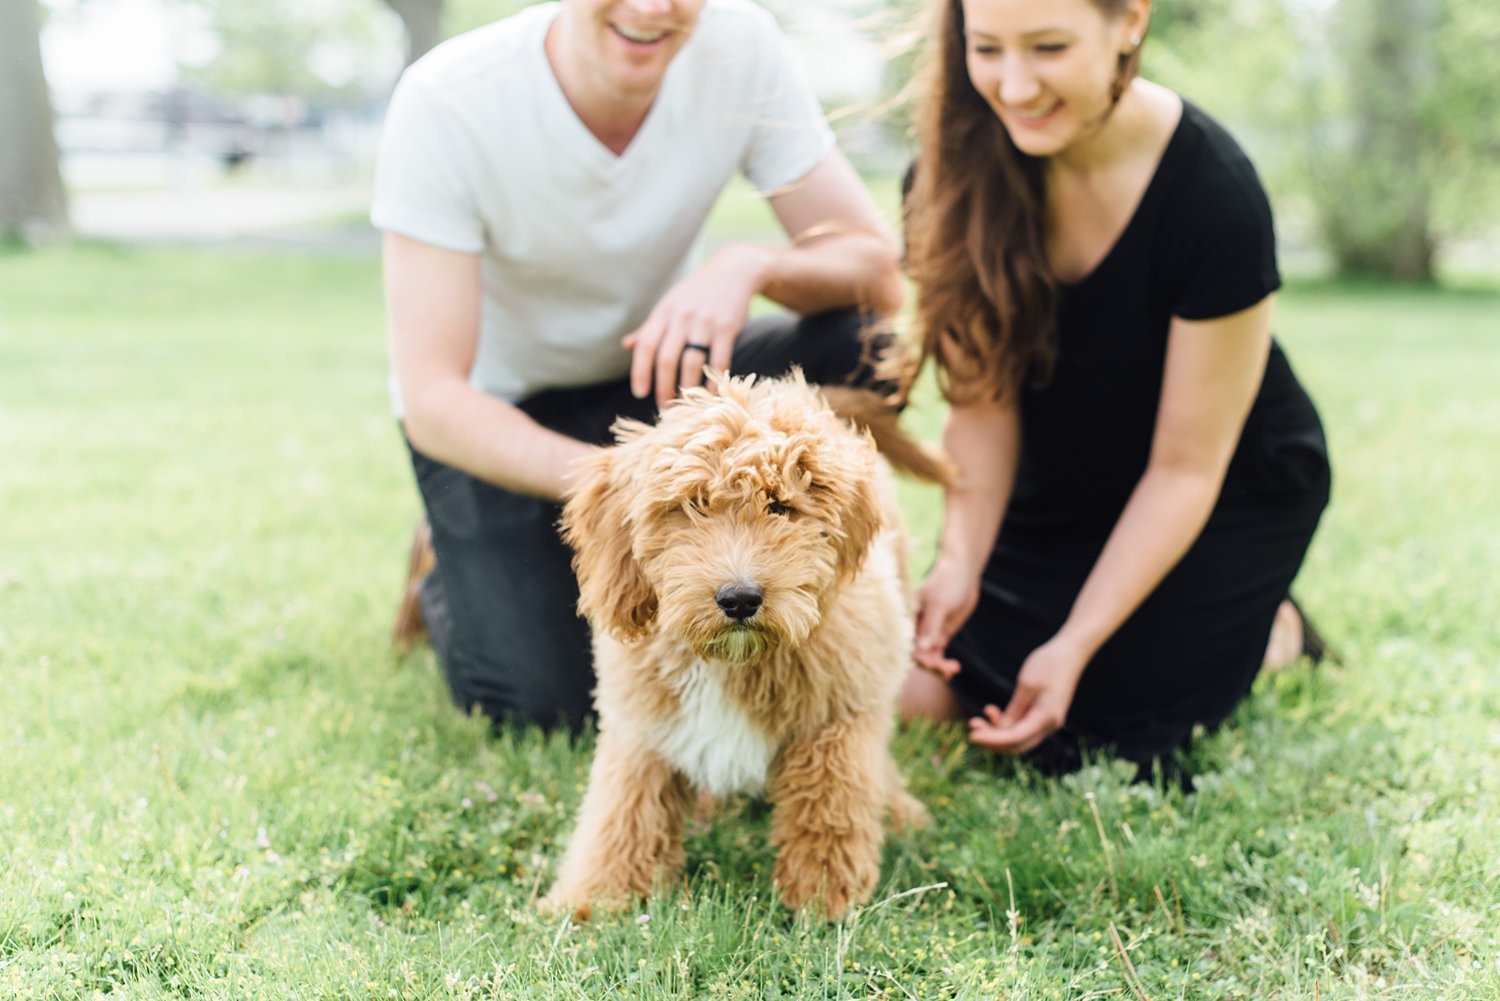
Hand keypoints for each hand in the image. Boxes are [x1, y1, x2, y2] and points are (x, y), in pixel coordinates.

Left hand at [623, 244, 773, 407]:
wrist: (733, 271)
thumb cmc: (696, 293)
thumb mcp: (670, 305)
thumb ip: (650, 327)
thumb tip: (627, 345)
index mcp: (663, 313)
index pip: (646, 346)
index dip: (640, 371)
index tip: (639, 393)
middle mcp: (681, 317)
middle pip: (666, 359)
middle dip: (663, 387)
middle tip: (664, 406)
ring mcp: (704, 323)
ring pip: (691, 363)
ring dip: (687, 388)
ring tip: (685, 403)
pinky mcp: (726, 328)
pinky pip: (719, 361)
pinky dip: (714, 381)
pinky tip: (711, 394)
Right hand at [912, 556, 981, 678]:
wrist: (963, 572)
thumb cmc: (947, 581)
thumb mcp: (939, 603)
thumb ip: (931, 626)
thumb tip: (923, 648)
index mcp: (905, 616)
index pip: (903, 642)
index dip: (914, 655)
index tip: (930, 663)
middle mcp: (912, 626)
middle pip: (914, 653)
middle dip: (927, 664)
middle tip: (945, 669)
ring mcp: (925, 632)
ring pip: (926, 656)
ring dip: (937, 666)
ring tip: (952, 669)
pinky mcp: (937, 635)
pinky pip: (936, 655)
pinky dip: (944, 663)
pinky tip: (953, 668)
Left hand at [967, 633, 1088, 754]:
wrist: (1069, 653)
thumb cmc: (1048, 664)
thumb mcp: (1026, 685)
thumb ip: (1014, 710)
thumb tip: (1000, 729)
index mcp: (1046, 718)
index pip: (1015, 738)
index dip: (992, 740)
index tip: (972, 735)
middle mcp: (1049, 725)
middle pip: (1017, 744)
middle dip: (992, 740)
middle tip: (971, 729)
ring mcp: (1047, 722)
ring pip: (1018, 738)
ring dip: (997, 733)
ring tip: (976, 720)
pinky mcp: (1042, 715)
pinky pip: (1022, 727)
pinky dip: (1005, 724)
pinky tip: (991, 712)